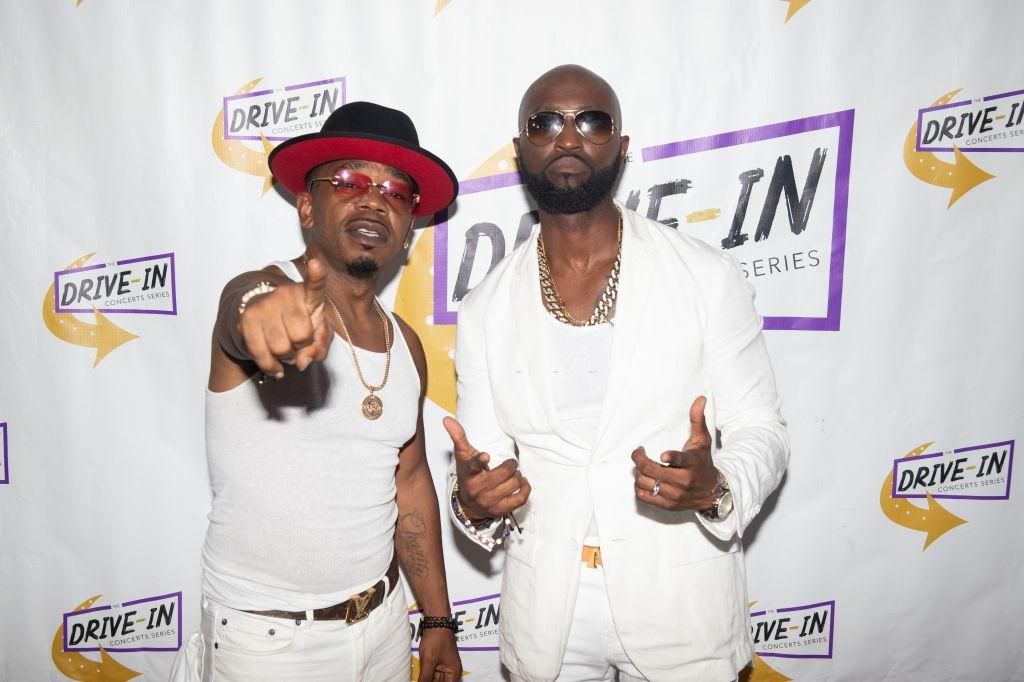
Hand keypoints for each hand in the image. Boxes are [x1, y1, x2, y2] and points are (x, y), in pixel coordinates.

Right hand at [237, 258, 332, 377]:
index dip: (316, 276)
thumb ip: (320, 346)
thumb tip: (302, 362)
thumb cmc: (298, 325)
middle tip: (297, 343)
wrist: (263, 318)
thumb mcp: (318, 334)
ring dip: (285, 357)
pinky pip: (260, 354)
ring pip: (280, 348)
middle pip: (302, 335)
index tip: (317, 265)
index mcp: (308, 295)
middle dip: (302, 348)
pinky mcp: (246, 319)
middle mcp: (285, 295)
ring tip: (285, 349)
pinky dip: (270, 367)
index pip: (314, 286)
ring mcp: (264, 305)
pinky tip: (276, 367)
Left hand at [416, 628, 461, 680]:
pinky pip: (432, 674)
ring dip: (427, 680)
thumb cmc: (436, 640)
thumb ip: (425, 678)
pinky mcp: (437, 663)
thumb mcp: (429, 661)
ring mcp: (444, 667)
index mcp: (453, 673)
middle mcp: (451, 672)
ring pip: (435, 680)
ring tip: (420, 678)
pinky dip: (426, 677)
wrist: (436, 623)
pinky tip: (419, 678)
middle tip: (421, 679)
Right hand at [443, 416, 530, 519]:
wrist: (469, 504)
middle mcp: (478, 490)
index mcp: (468, 474)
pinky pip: (520, 499)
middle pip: (503, 473)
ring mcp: (489, 502)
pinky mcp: (500, 510)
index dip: (479, 461)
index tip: (485, 455)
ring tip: (513, 474)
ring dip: (517, 476)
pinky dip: (525, 488)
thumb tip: (447, 419)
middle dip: (510, 465)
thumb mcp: (463, 456)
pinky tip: (522, 483)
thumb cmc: (468, 475)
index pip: (473, 467)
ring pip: (513, 484)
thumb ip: (458, 437)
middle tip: (509, 464)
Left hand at [632, 396, 719, 510]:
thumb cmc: (703, 463)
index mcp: (691, 464)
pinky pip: (643, 496)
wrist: (711, 492)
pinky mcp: (667, 505)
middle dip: (639, 459)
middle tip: (638, 452)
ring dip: (638, 473)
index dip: (671, 457)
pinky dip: (639, 486)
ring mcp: (674, 495)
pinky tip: (644, 479)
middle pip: (652, 471)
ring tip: (642, 466)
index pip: (681, 460)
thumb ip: (698, 420)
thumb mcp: (703, 441)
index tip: (663, 455)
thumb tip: (700, 399)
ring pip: (645, 483)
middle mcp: (683, 481)